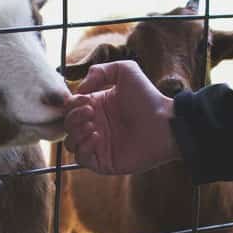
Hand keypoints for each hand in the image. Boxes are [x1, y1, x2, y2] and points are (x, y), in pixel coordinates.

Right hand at [63, 61, 181, 174]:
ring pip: (71, 143)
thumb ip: (99, 71)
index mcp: (97, 106)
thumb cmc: (148, 97)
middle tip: (91, 112)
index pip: (71, 108)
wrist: (165, 123)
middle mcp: (96, 126)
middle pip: (67, 126)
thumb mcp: (125, 70)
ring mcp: (99, 145)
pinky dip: (84, 148)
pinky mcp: (105, 162)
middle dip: (73, 118)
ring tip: (93, 126)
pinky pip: (82, 159)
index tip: (85, 99)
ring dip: (76, 133)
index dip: (72, 104)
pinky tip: (97, 137)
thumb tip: (80, 89)